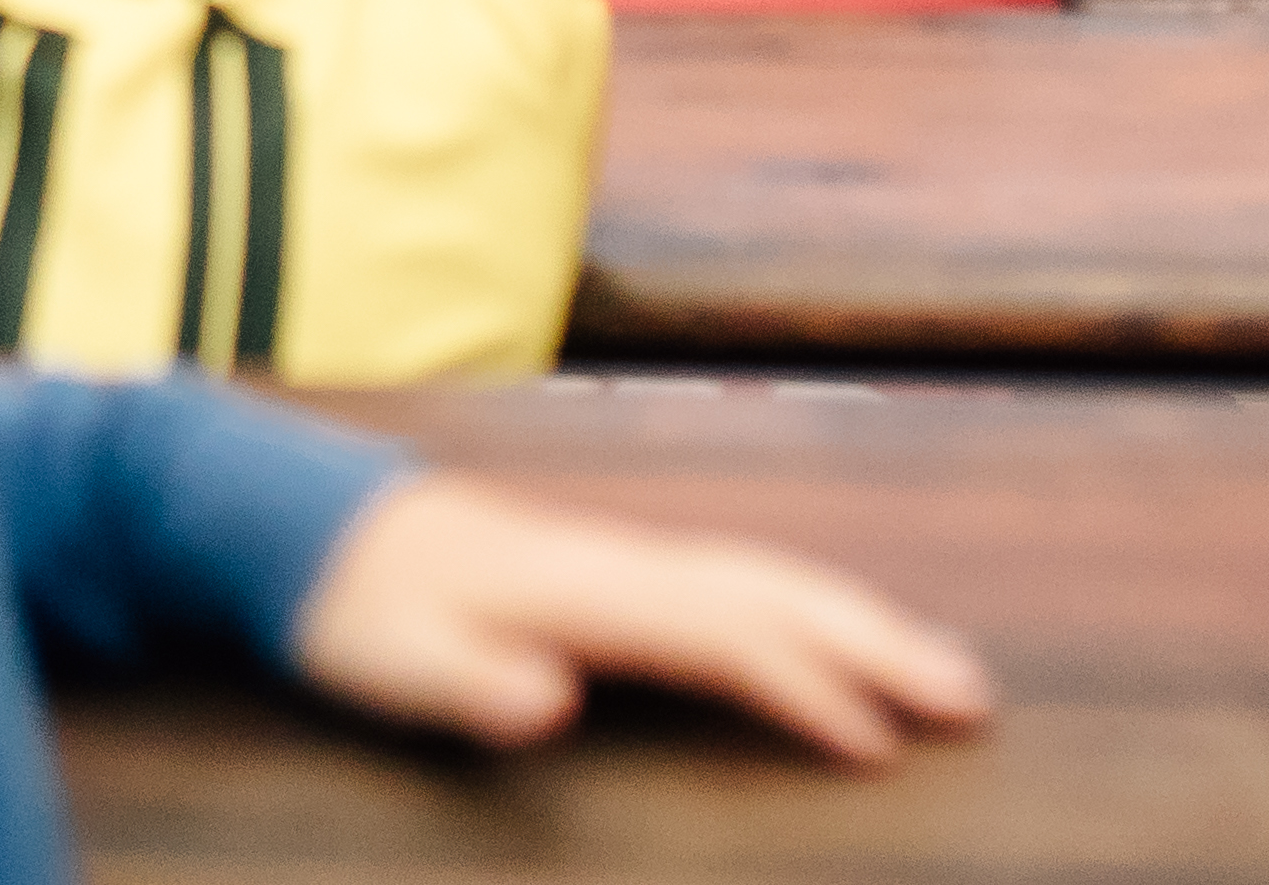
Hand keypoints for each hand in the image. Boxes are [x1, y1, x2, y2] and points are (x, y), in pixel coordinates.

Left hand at [291, 472, 993, 764]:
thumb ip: (466, 682)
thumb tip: (550, 699)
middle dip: (872, 640)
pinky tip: (829, 638)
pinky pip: (732, 584)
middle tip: (972, 700)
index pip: (717, 633)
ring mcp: (615, 558)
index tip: (881, 745)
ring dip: (853, 619)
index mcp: (578, 588)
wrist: (296, 523)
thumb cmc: (346, 604)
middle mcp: (614, 561)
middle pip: (767, 590)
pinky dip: (801, 607)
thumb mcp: (387, 658)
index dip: (800, 685)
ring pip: (760, 577)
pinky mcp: (606, 570)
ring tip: (941, 674)